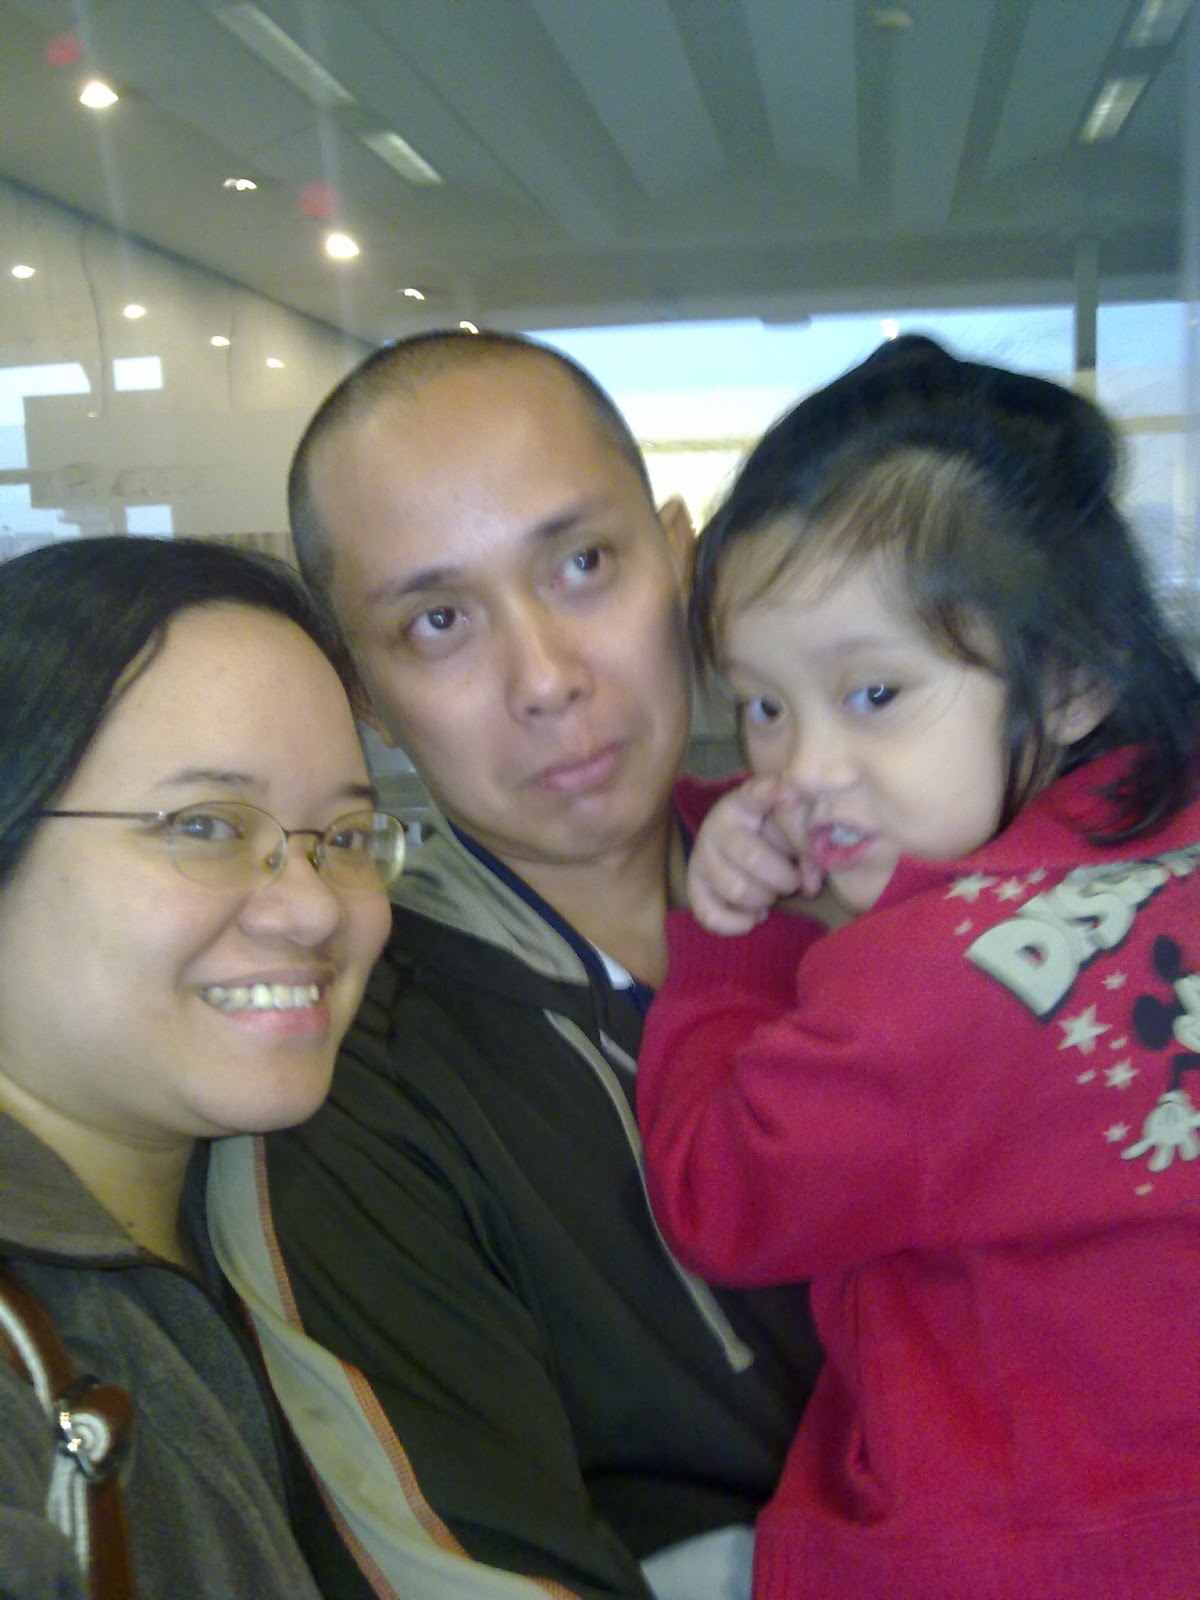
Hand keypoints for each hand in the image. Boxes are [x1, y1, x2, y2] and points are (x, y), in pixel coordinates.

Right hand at [687, 776, 809, 934]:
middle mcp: (716, 827)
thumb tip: (810, 886)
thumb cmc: (769, 830)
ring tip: (771, 895)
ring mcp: (701, 857)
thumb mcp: (789, 829)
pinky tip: (753, 918)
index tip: (792, 795)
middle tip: (792, 881)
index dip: (772, 793)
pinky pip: (710, 915)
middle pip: (752, 858)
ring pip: (735, 889)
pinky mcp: (693, 885)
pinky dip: (736, 923)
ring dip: (763, 900)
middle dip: (783, 878)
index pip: (755, 792)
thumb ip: (807, 851)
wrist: (734, 836)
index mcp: (743, 802)